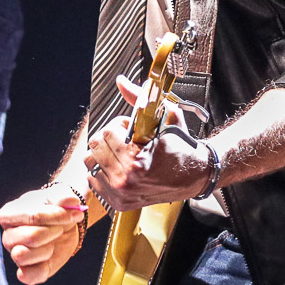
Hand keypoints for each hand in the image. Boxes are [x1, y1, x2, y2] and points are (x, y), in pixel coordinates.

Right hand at [0, 185, 86, 284]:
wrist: (62, 224)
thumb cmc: (54, 207)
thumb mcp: (58, 196)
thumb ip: (61, 196)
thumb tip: (70, 201)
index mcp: (9, 214)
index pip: (32, 216)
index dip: (57, 216)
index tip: (75, 213)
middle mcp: (7, 235)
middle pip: (31, 237)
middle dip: (54, 232)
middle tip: (61, 228)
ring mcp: (15, 254)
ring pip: (24, 256)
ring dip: (47, 248)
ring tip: (53, 241)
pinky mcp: (26, 272)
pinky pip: (28, 277)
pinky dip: (42, 269)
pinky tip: (50, 256)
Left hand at [85, 75, 212, 211]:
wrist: (195, 175)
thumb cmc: (180, 147)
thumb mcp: (164, 118)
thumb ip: (138, 98)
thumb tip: (120, 80)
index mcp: (136, 161)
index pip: (105, 133)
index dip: (118, 125)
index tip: (131, 128)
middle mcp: (126, 181)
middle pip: (94, 147)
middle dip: (108, 138)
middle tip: (125, 139)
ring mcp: (121, 195)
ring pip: (90, 164)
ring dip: (103, 154)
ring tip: (121, 153)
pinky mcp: (118, 203)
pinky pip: (94, 180)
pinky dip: (103, 170)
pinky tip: (119, 167)